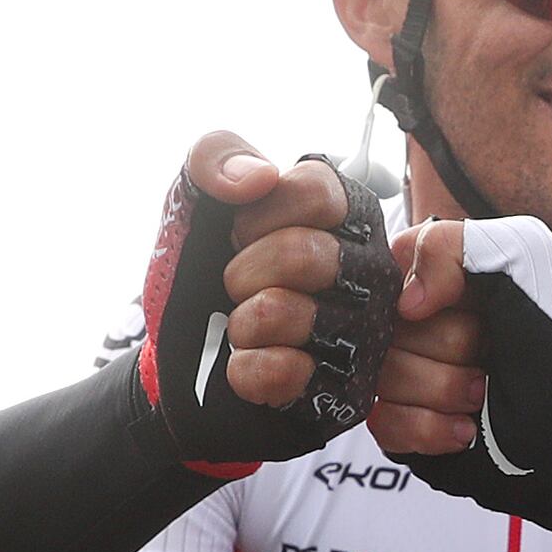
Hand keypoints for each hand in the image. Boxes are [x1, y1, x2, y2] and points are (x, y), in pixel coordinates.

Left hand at [131, 135, 392, 464]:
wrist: (182, 360)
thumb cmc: (203, 274)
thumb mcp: (194, 202)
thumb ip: (215, 158)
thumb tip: (258, 176)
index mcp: (344, 216)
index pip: (316, 191)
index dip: (257, 215)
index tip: (239, 234)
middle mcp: (368, 271)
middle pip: (304, 254)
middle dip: (242, 271)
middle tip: (237, 286)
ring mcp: (366, 334)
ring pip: (286, 313)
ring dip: (242, 321)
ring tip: (247, 327)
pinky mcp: (349, 393)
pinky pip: (283, 371)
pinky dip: (246, 370)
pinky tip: (252, 365)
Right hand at [369, 219, 551, 551]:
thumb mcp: (527, 262)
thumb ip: (455, 246)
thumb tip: (404, 300)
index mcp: (455, 283)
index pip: (393, 266)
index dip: (419, 288)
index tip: (459, 306)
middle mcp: (433, 328)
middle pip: (386, 326)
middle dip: (444, 346)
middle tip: (489, 357)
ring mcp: (419, 379)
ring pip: (382, 374)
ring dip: (440, 390)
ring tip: (485, 396)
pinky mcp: (412, 429)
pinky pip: (383, 422)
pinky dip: (428, 428)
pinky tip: (468, 430)